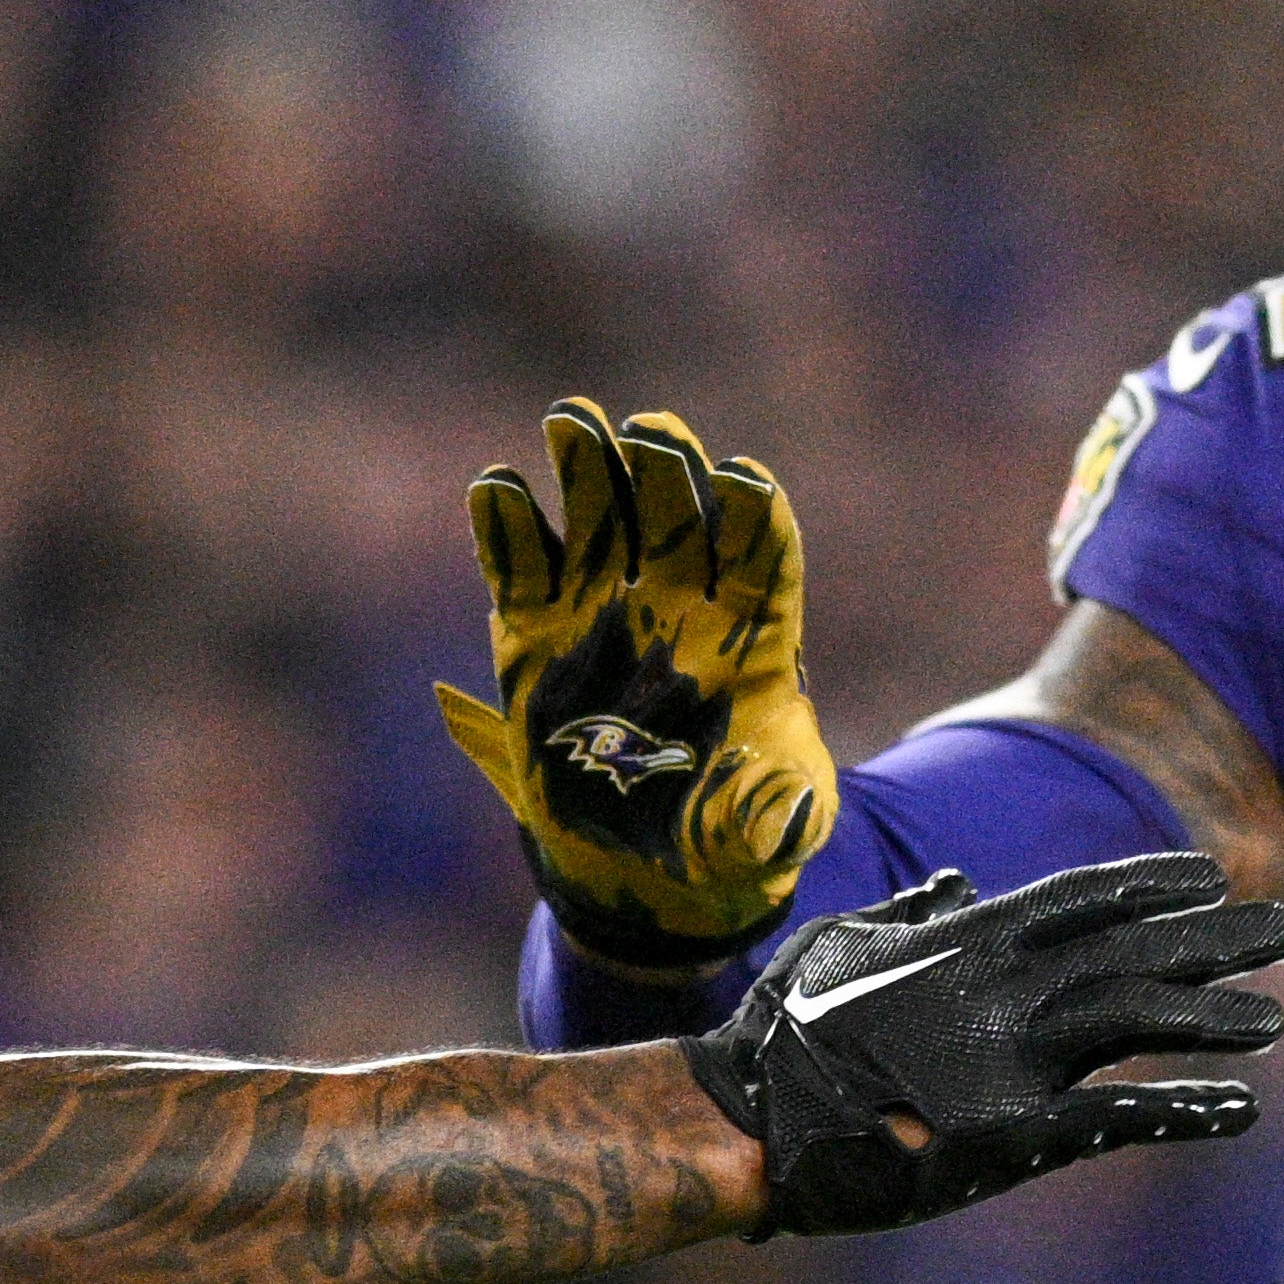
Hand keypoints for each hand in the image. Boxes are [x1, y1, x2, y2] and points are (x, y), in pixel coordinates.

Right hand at [441, 401, 839, 963]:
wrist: (641, 863)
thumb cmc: (721, 836)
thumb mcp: (760, 836)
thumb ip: (771, 818)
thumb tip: (785, 820)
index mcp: (751, 634)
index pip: (759, 555)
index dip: (753, 515)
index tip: (741, 483)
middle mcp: (679, 602)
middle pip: (678, 514)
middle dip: (667, 470)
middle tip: (650, 433)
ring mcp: (605, 606)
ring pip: (601, 517)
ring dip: (589, 465)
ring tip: (571, 420)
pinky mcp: (537, 629)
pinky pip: (520, 564)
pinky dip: (507, 526)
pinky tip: (498, 488)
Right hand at [686, 853, 1283, 1236]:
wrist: (743, 1120)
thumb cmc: (779, 1035)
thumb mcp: (842, 946)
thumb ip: (909, 915)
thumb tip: (955, 885)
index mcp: (964, 942)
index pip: (1080, 897)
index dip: (1149, 883)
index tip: (1206, 873)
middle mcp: (1001, 988)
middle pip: (1131, 949)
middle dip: (1212, 937)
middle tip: (1283, 924)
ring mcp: (1008, 1059)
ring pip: (1136, 1018)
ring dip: (1212, 1016)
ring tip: (1275, 1019)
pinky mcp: (1009, 1136)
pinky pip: (1117, 1119)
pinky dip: (1183, 1111)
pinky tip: (1241, 1110)